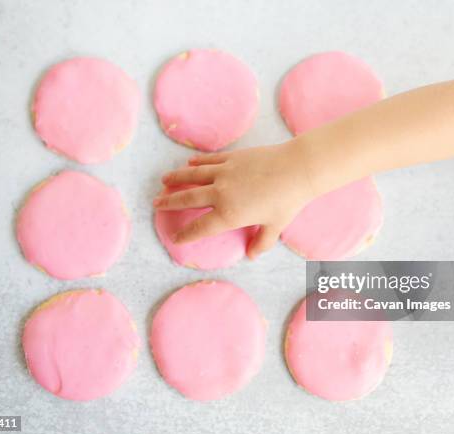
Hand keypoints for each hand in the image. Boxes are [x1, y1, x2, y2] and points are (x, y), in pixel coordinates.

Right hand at [153, 141, 313, 258]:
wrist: (296, 169)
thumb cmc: (287, 201)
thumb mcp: (275, 227)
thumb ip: (261, 242)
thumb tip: (251, 255)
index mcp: (229, 215)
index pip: (200, 228)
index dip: (185, 234)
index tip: (175, 237)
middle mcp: (221, 193)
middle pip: (188, 199)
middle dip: (169, 202)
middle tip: (156, 204)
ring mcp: (224, 173)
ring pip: (192, 176)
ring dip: (176, 179)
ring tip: (163, 181)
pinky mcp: (231, 158)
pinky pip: (208, 161)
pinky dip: (196, 163)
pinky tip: (188, 164)